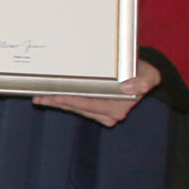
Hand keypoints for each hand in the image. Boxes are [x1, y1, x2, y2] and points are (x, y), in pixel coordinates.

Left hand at [36, 60, 157, 126]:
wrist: (139, 74)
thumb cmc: (143, 73)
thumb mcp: (150, 75)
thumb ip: (145, 81)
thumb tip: (129, 87)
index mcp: (118, 108)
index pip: (90, 105)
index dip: (72, 100)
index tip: (57, 95)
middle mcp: (109, 115)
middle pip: (78, 108)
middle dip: (58, 102)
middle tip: (40, 94)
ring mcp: (101, 114)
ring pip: (74, 108)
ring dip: (55, 102)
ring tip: (39, 96)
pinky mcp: (94, 110)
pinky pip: (75, 106)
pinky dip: (60, 101)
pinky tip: (46, 98)